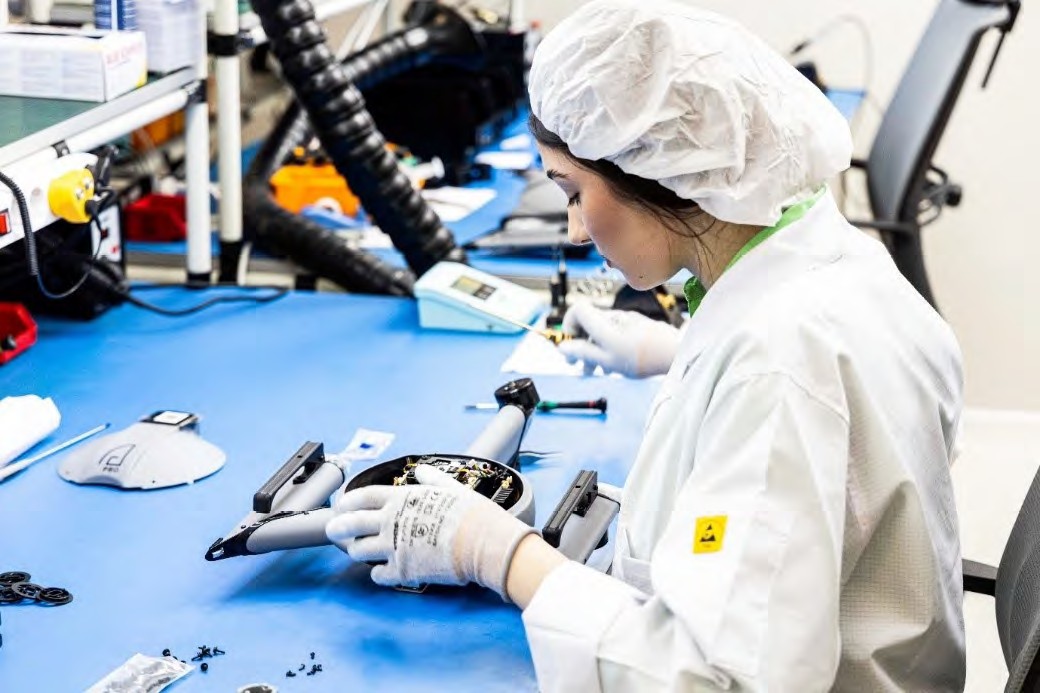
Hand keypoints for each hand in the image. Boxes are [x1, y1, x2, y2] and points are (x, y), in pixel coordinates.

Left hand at [325, 465, 534, 596]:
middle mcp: (392, 521)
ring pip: (360, 551)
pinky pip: (378, 575)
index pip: (363, 496)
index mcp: (402, 499)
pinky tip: (381, 571)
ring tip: (359, 551)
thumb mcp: (451, 487)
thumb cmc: (472, 514)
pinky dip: (377, 574)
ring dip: (357, 551)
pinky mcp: (402, 571)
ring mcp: (394, 547)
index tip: (341, 505)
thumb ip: (432, 479)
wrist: (485, 543)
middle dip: (337, 527)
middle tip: (332, 531)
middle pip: (351, 523)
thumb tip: (421, 470)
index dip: (347, 501)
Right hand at [558, 302, 679, 377]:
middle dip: (581, 345)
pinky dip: (611, 348)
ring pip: (604, 332)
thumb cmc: (641, 358)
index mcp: (604, 323)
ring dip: (596, 350)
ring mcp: (628, 321)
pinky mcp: (640, 328)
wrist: (676, 353)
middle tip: (578, 366)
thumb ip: (583, 353)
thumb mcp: (607, 360)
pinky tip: (617, 366)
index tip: (571, 345)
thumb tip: (562, 347)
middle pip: (589, 324)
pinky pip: (618, 335)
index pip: (577, 310)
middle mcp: (615, 318)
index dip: (569, 326)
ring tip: (597, 371)